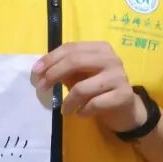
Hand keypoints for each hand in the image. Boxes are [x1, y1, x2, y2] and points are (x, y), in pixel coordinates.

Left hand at [32, 42, 146, 133]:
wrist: (126, 109)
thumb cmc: (99, 90)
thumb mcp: (80, 76)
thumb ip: (64, 69)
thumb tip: (40, 70)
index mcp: (100, 48)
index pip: (71, 48)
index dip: (50, 59)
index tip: (36, 72)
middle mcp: (111, 58)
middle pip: (75, 61)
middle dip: (54, 74)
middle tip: (42, 88)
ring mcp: (119, 76)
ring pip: (83, 87)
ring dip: (68, 101)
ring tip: (65, 110)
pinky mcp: (123, 95)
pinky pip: (94, 104)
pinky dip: (82, 111)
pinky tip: (81, 113)